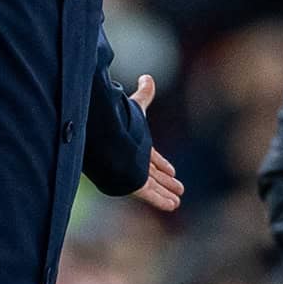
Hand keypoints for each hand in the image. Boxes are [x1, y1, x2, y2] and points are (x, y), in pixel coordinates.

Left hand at [128, 74, 183, 211]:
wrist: (103, 136)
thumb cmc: (118, 122)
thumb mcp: (135, 107)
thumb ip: (143, 95)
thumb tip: (147, 77)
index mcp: (134, 145)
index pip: (151, 157)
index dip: (161, 164)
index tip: (172, 170)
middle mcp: (134, 161)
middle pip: (153, 173)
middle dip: (165, 181)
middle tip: (179, 187)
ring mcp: (133, 174)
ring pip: (154, 186)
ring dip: (166, 193)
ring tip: (178, 200)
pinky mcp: (133, 184)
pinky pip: (150, 195)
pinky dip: (161, 201)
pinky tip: (172, 206)